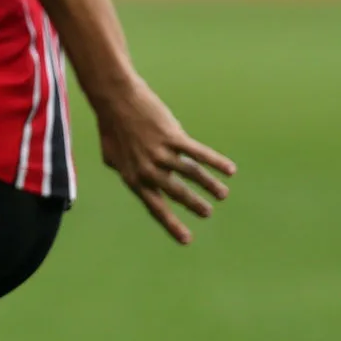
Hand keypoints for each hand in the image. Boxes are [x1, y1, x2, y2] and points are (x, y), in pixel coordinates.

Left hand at [93, 78, 234, 243]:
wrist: (115, 100)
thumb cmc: (111, 127)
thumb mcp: (111, 155)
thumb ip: (123, 169)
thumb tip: (133, 178)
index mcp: (132, 178)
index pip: (155, 207)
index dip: (172, 224)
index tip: (187, 240)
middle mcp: (146, 169)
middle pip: (175, 194)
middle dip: (194, 205)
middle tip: (207, 213)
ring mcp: (159, 153)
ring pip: (191, 174)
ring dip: (209, 185)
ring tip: (222, 194)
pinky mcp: (172, 137)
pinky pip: (199, 153)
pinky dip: (216, 162)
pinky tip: (230, 170)